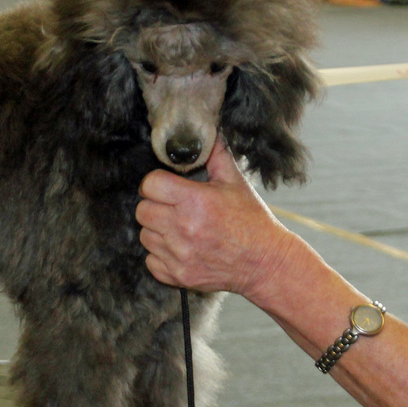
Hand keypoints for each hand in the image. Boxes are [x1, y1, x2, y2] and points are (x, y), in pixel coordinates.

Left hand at [136, 138, 295, 297]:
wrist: (264, 261)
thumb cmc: (251, 221)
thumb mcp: (235, 182)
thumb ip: (216, 154)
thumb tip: (208, 130)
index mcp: (195, 201)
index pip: (150, 184)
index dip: (156, 183)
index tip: (166, 187)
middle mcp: (183, 228)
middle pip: (142, 210)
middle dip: (155, 206)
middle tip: (173, 207)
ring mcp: (179, 255)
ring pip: (145, 236)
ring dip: (157, 231)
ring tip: (179, 228)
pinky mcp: (179, 275)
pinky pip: (151, 261)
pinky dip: (161, 255)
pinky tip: (180, 247)